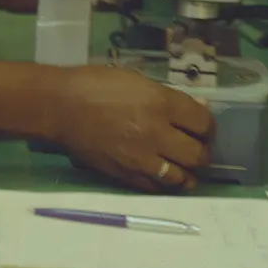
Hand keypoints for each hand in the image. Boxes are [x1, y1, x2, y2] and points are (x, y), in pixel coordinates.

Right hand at [53, 65, 214, 191]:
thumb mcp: (135, 79)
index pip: (204, 123)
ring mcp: (143, 159)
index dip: (207, 125)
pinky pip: (160, 188)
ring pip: (184, 177)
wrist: (60, 107)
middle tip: (195, 146)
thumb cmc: (95, 84)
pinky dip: (166, 183)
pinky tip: (163, 173)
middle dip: (202, 151)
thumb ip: (168, 96)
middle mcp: (157, 134)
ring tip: (182, 164)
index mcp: (159, 103)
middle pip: (199, 154)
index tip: (202, 125)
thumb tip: (197, 108)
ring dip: (188, 171)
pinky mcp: (128, 176)